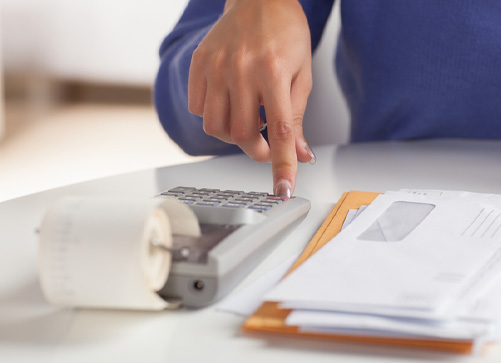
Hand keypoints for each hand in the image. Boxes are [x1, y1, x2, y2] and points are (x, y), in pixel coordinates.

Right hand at [188, 0, 314, 197]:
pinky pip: (197, 108)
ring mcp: (215, 66)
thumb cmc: (286, 34)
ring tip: (247, 120)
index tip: (283, 189)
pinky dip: (213, 116)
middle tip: (266, 145)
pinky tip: (228, 103)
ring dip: (233, 136)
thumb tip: (300, 154)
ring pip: (214, 127)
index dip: (282, 164)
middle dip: (256, 150)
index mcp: (273, 71)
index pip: (279, 130)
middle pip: (242, 134)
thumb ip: (297, 117)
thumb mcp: (302, 74)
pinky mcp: (198, 64)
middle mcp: (240, 69)